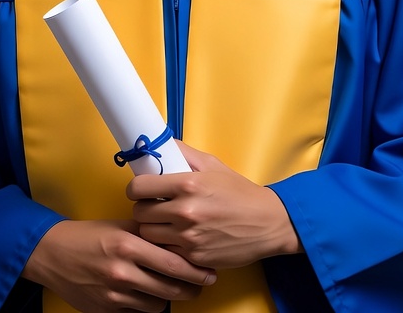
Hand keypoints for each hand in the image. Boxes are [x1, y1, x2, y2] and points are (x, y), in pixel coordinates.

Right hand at [22, 218, 216, 312]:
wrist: (54, 254)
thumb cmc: (90, 234)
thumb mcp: (120, 226)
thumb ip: (147, 232)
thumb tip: (177, 236)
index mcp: (127, 245)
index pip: (172, 262)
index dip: (194, 269)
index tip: (208, 269)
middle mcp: (122, 271)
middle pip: (169, 288)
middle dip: (191, 288)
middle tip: (203, 283)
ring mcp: (114, 294)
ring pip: (157, 304)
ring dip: (171, 297)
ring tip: (180, 289)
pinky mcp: (107, 309)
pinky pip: (138, 311)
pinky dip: (148, 303)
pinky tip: (152, 293)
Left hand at [127, 142, 301, 268]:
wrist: (267, 223)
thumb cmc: (239, 192)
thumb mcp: (213, 165)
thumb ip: (183, 154)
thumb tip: (158, 143)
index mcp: (188, 184)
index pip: (139, 187)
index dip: (136, 188)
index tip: (141, 190)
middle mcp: (186, 211)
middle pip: (139, 214)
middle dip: (143, 209)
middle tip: (154, 207)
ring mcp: (189, 237)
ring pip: (148, 236)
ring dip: (153, 229)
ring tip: (165, 223)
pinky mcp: (195, 258)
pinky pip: (165, 252)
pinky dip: (167, 246)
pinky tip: (178, 238)